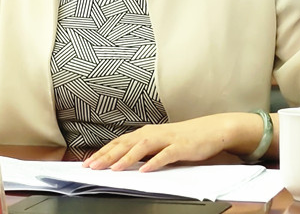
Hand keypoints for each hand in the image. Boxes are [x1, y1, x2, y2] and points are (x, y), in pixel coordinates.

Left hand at [82, 113, 262, 172]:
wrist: (212, 129)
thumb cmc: (185, 138)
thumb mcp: (160, 144)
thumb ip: (142, 151)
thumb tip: (121, 161)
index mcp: (146, 133)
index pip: (119, 142)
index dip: (102, 152)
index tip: (87, 162)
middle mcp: (153, 133)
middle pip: (125, 143)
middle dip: (107, 155)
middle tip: (91, 166)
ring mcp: (167, 139)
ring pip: (142, 147)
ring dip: (126, 157)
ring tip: (113, 168)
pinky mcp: (181, 146)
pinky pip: (166, 155)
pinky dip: (154, 162)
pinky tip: (145, 170)